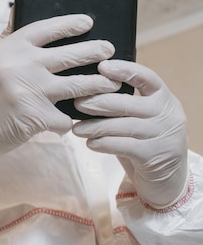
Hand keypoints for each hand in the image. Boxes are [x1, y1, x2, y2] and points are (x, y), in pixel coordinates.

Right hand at [0, 14, 120, 163]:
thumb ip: (6, 38)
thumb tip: (18, 10)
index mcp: (7, 49)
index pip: (46, 29)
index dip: (70, 24)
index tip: (87, 23)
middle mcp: (20, 65)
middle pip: (70, 54)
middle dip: (95, 51)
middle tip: (108, 50)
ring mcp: (31, 91)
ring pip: (79, 85)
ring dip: (100, 85)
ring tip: (112, 83)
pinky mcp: (38, 116)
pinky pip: (66, 117)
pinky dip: (69, 121)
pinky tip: (71, 122)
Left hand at [73, 60, 188, 207]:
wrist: (166, 178)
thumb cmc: (145, 140)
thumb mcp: (141, 117)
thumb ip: (124, 104)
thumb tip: (87, 88)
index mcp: (163, 98)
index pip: (147, 77)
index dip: (124, 70)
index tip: (102, 66)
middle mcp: (167, 114)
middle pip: (126, 103)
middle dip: (97, 102)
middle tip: (77, 102)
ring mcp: (163, 135)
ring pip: (121, 125)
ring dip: (94, 126)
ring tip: (77, 128)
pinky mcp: (154, 155)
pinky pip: (122, 145)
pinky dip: (103, 143)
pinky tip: (90, 143)